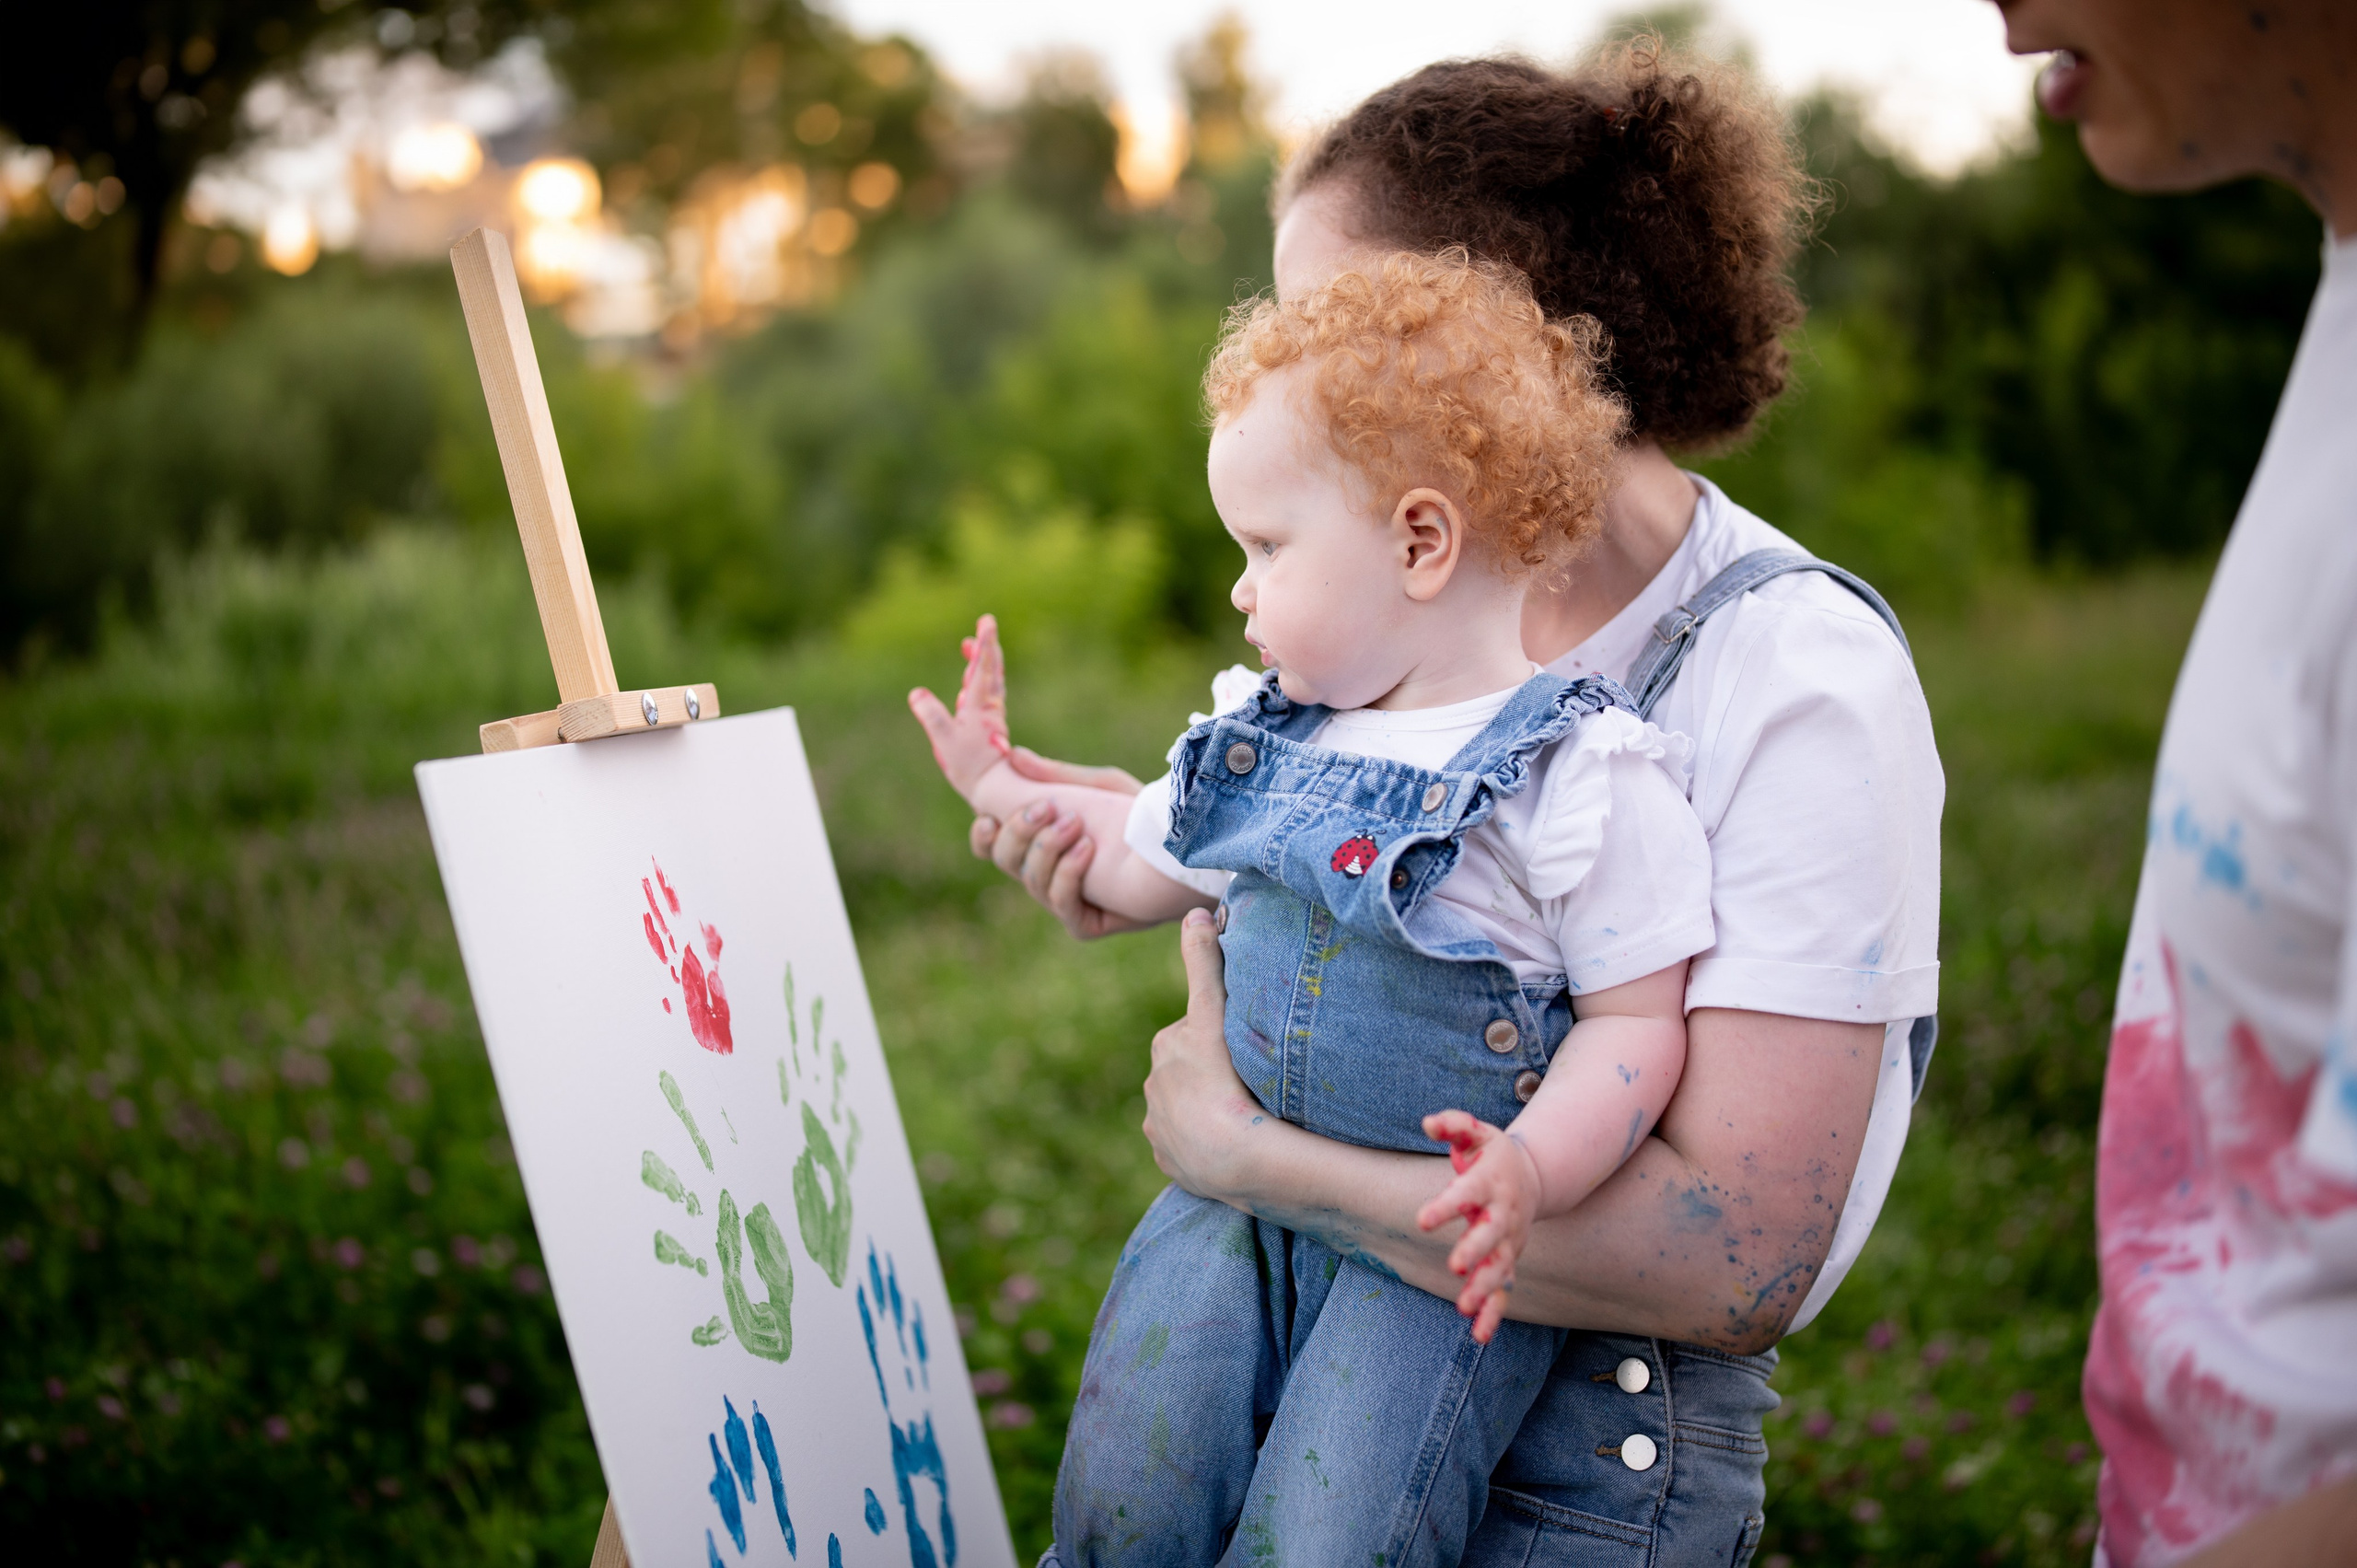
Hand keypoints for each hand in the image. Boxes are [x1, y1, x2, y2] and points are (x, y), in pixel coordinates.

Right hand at [907, 613, 1012, 796]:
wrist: (996, 791)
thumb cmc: (971, 768)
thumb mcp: (945, 741)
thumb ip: (931, 716)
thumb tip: (916, 693)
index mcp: (979, 707)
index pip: (982, 669)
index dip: (985, 644)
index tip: (988, 621)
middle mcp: (989, 709)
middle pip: (991, 671)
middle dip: (986, 648)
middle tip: (985, 626)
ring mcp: (991, 718)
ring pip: (991, 683)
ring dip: (984, 663)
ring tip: (974, 649)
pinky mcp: (990, 729)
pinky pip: (987, 700)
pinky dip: (980, 686)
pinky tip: (969, 687)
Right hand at [968, 753, 1146, 941]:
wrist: (1187, 852)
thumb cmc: (1143, 817)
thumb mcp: (1101, 789)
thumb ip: (1058, 777)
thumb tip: (1013, 755)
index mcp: (1041, 843)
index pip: (993, 845)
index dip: (983, 834)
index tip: (988, 816)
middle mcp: (1046, 874)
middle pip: (1004, 860)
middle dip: (1020, 831)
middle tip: (1048, 807)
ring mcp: (1064, 901)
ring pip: (1030, 880)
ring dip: (1048, 848)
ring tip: (1077, 823)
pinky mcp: (1085, 924)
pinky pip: (1060, 902)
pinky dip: (1069, 874)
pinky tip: (1088, 849)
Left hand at [1141, 908, 1263, 1198]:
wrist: (1233, 1153)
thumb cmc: (1225, 1077)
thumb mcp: (1214, 1012)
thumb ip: (1204, 962)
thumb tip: (1195, 912)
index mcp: (1164, 1049)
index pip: (1196, 1034)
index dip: (1223, 1038)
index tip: (1245, 1050)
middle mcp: (1154, 1088)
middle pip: (1193, 1071)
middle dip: (1215, 1074)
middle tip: (1250, 1082)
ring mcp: (1160, 1129)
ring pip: (1190, 1109)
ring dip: (1212, 1109)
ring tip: (1245, 1114)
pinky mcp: (1169, 1161)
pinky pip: (1190, 1146)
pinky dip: (1206, 1143)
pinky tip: (1231, 1142)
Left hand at [1415, 1111, 1541, 1343]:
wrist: (1533, 1176)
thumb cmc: (1493, 1155)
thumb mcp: (1476, 1132)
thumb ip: (1453, 1125)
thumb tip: (1428, 1123)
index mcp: (1489, 1182)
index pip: (1466, 1193)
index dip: (1445, 1206)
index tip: (1422, 1220)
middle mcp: (1503, 1214)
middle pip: (1491, 1235)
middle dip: (1475, 1251)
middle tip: (1455, 1266)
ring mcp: (1508, 1240)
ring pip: (1500, 1268)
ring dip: (1485, 1289)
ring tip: (1465, 1308)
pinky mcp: (1508, 1259)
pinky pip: (1503, 1291)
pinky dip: (1494, 1313)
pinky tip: (1478, 1336)